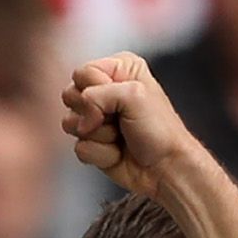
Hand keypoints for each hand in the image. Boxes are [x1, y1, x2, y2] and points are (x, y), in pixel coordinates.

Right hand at [60, 52, 198, 197]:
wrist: (168, 168)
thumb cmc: (160, 131)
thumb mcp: (134, 95)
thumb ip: (96, 94)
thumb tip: (81, 117)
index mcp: (119, 69)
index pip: (82, 73)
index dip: (97, 90)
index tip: (122, 103)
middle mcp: (105, 90)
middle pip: (70, 96)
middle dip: (94, 114)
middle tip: (120, 121)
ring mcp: (96, 118)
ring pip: (70, 123)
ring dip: (98, 135)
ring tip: (120, 137)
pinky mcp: (93, 143)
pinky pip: (79, 147)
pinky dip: (100, 154)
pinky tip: (118, 153)